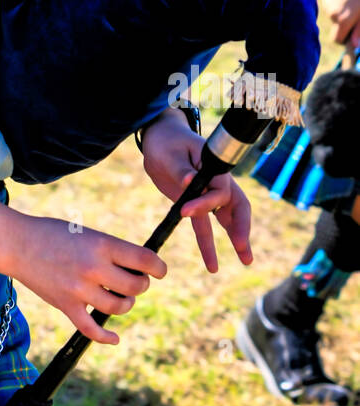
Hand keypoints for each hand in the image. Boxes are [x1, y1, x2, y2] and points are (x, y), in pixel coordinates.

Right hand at [10, 214, 166, 344]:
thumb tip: (139, 268)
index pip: (144, 259)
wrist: (17, 243)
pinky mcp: (66, 306)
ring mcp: (79, 289)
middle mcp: (93, 267)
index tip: (160, 271)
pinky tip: (115, 338)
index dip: (158, 267)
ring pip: (119, 307)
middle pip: (135, 286)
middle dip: (141, 285)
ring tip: (122, 296)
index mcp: (101, 244)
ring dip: (126, 303)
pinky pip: (91, 329)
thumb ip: (110, 251)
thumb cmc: (54, 234)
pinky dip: (106, 337)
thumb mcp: (87, 233)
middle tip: (136, 281)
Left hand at [141, 112, 251, 272]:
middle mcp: (216, 181)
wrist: (158, 139)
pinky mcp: (196, 203)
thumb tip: (190, 182)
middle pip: (237, 205)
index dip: (205, 203)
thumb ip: (181, 169)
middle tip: (242, 249)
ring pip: (227, 218)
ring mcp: (208, 193)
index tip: (184, 210)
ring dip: (237, 238)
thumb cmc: (166, 141)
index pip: (219, 190)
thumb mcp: (170, 153)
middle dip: (242, 227)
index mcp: (214, 166)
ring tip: (247, 261)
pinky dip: (209, 244)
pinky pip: (205, 226)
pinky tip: (213, 265)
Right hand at [322, 0, 359, 45]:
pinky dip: (339, 5)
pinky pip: (332, 7)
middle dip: (344, 27)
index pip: (338, 40)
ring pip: (334, 17)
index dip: (346, 39)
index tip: (354, 34)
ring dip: (342, 15)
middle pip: (336, 29)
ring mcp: (327, 4)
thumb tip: (355, 45)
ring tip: (354, 2)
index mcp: (342, 20)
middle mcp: (331, 14)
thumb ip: (359, 30)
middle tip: (357, 17)